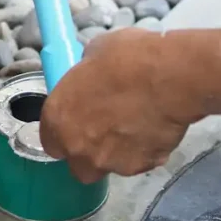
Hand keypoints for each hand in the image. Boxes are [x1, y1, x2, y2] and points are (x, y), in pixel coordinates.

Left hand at [38, 28, 198, 182]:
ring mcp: (110, 162)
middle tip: (108, 130)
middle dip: (90, 152)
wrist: (169, 77)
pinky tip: (156, 128)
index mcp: (58, 120)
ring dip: (119, 152)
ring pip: (111, 165)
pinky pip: (141, 161)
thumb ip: (86, 75)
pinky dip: (146, 150)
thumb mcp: (95, 53)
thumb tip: (92, 75)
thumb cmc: (127, 58)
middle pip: (78, 164)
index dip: (65, 132)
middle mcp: (78, 148)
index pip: (50, 141)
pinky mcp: (141, 167)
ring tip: (138, 127)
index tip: (80, 121)